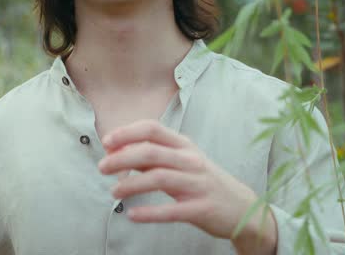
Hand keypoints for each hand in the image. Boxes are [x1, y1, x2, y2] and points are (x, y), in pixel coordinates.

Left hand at [98, 120, 276, 251]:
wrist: (242, 207)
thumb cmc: (203, 181)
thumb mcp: (181, 162)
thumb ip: (152, 156)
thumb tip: (118, 150)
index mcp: (184, 146)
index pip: (152, 129)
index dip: (127, 133)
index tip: (106, 142)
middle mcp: (191, 161)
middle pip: (151, 152)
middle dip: (122, 158)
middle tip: (102, 168)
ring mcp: (197, 184)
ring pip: (159, 178)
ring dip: (131, 185)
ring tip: (113, 192)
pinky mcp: (201, 209)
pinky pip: (172, 210)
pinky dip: (150, 212)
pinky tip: (132, 215)